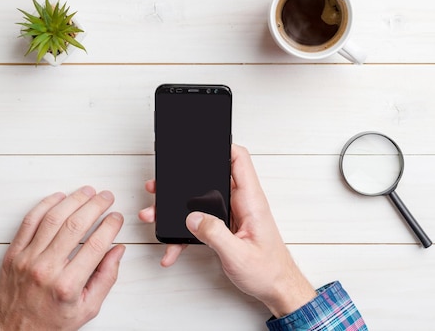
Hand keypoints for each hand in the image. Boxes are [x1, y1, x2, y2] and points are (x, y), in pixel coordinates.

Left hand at [0, 186, 124, 330]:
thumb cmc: (49, 324)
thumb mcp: (87, 309)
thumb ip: (106, 278)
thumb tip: (117, 250)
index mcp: (68, 285)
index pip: (96, 244)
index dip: (110, 225)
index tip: (117, 218)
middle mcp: (46, 269)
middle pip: (76, 225)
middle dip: (95, 206)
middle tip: (106, 197)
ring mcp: (26, 259)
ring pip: (52, 218)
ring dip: (72, 200)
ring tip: (87, 192)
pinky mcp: (12, 254)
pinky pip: (29, 222)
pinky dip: (44, 205)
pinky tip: (58, 198)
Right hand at [139, 145, 315, 316]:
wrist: (277, 290)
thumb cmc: (269, 272)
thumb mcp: (238, 254)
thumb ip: (215, 234)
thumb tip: (193, 216)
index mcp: (251, 201)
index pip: (239, 160)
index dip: (222, 146)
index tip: (200, 143)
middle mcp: (242, 204)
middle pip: (210, 180)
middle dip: (183, 183)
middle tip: (161, 187)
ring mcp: (233, 215)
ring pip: (201, 203)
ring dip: (178, 211)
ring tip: (156, 216)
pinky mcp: (227, 228)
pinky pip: (202, 223)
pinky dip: (185, 234)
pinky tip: (173, 249)